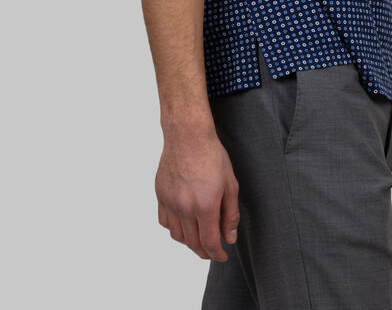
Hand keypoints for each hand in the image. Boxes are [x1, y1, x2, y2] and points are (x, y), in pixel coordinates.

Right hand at [155, 127, 240, 261]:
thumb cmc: (212, 155)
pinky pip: (165, 222)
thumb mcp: (230, 184)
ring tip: (199, 238)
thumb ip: (230, 214)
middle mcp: (185, 208)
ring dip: (189, 242)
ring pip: (177, 236)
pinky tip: (184, 223)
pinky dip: (174, 228)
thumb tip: (229, 237)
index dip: (217, 254)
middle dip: (204, 251)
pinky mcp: (160, 195)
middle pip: (193, 243)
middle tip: (212, 250)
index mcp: (205, 206)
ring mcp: (170, 202)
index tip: (222, 256)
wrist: (188, 135)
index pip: (209, 242)